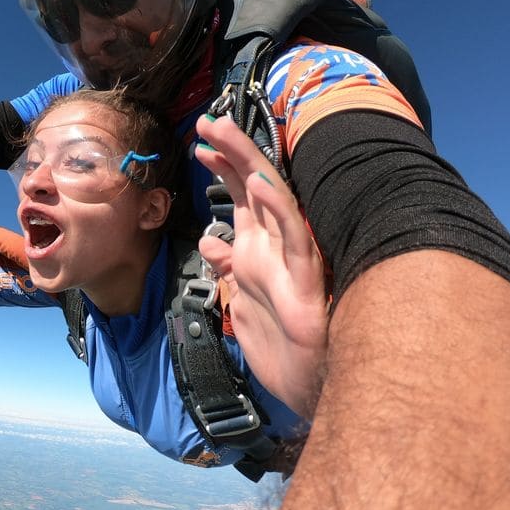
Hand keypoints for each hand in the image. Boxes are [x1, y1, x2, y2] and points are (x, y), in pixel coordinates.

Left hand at [195, 114, 327, 418]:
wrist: (310, 388)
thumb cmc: (282, 346)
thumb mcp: (243, 299)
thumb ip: (228, 267)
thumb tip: (210, 241)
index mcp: (258, 251)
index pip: (239, 198)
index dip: (221, 168)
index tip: (200, 144)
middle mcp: (273, 248)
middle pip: (253, 188)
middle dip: (230, 152)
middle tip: (207, 121)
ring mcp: (290, 261)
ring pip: (272, 201)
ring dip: (247, 165)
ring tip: (224, 134)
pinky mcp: (306, 281)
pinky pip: (294, 240)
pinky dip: (278, 212)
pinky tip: (259, 187)